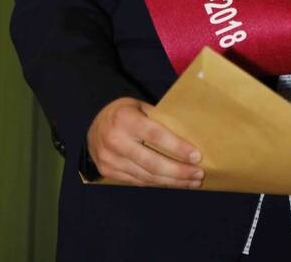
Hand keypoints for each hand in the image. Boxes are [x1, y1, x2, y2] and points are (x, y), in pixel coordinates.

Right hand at [86, 96, 203, 186]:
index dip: (177, 148)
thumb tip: (189, 136)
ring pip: (146, 176)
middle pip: (152, 162)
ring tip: (191, 181)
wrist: (92, 124)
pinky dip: (157, 183)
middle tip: (198, 174)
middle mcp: (115, 140)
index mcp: (125, 119)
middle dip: (179, 171)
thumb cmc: (124, 112)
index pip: (156, 136)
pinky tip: (172, 183)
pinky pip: (138, 181)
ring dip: (172, 181)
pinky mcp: (108, 172)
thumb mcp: (139, 107)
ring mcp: (110, 159)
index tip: (196, 157)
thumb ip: (158, 119)